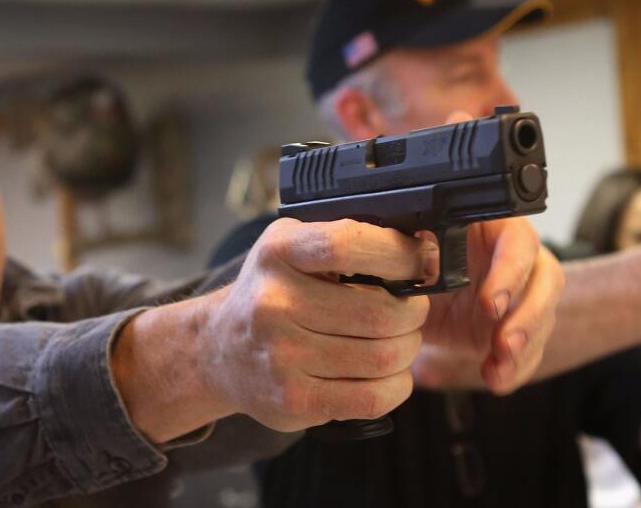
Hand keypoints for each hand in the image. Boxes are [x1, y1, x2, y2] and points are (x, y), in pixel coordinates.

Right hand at [197, 217, 432, 431]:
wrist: (219, 348)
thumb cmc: (270, 292)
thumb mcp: (290, 246)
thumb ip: (343, 240)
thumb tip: (419, 247)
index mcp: (279, 252)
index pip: (348, 245)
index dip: (399, 254)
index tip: (422, 262)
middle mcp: (275, 303)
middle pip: (381, 313)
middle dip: (413, 312)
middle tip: (412, 310)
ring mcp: (282, 356)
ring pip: (384, 357)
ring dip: (408, 349)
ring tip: (399, 340)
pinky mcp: (294, 400)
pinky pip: (372, 398)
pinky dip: (396, 385)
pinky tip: (389, 373)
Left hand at [420, 219, 563, 393]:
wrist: (403, 300)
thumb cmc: (410, 265)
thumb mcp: (410, 255)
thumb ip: (421, 248)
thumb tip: (426, 250)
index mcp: (492, 228)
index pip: (519, 241)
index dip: (511, 272)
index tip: (490, 304)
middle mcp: (516, 257)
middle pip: (546, 279)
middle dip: (528, 315)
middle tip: (503, 343)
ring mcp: (522, 293)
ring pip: (544, 317)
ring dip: (525, 347)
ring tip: (498, 368)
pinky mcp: (518, 327)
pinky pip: (532, 349)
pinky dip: (516, 368)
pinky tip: (497, 378)